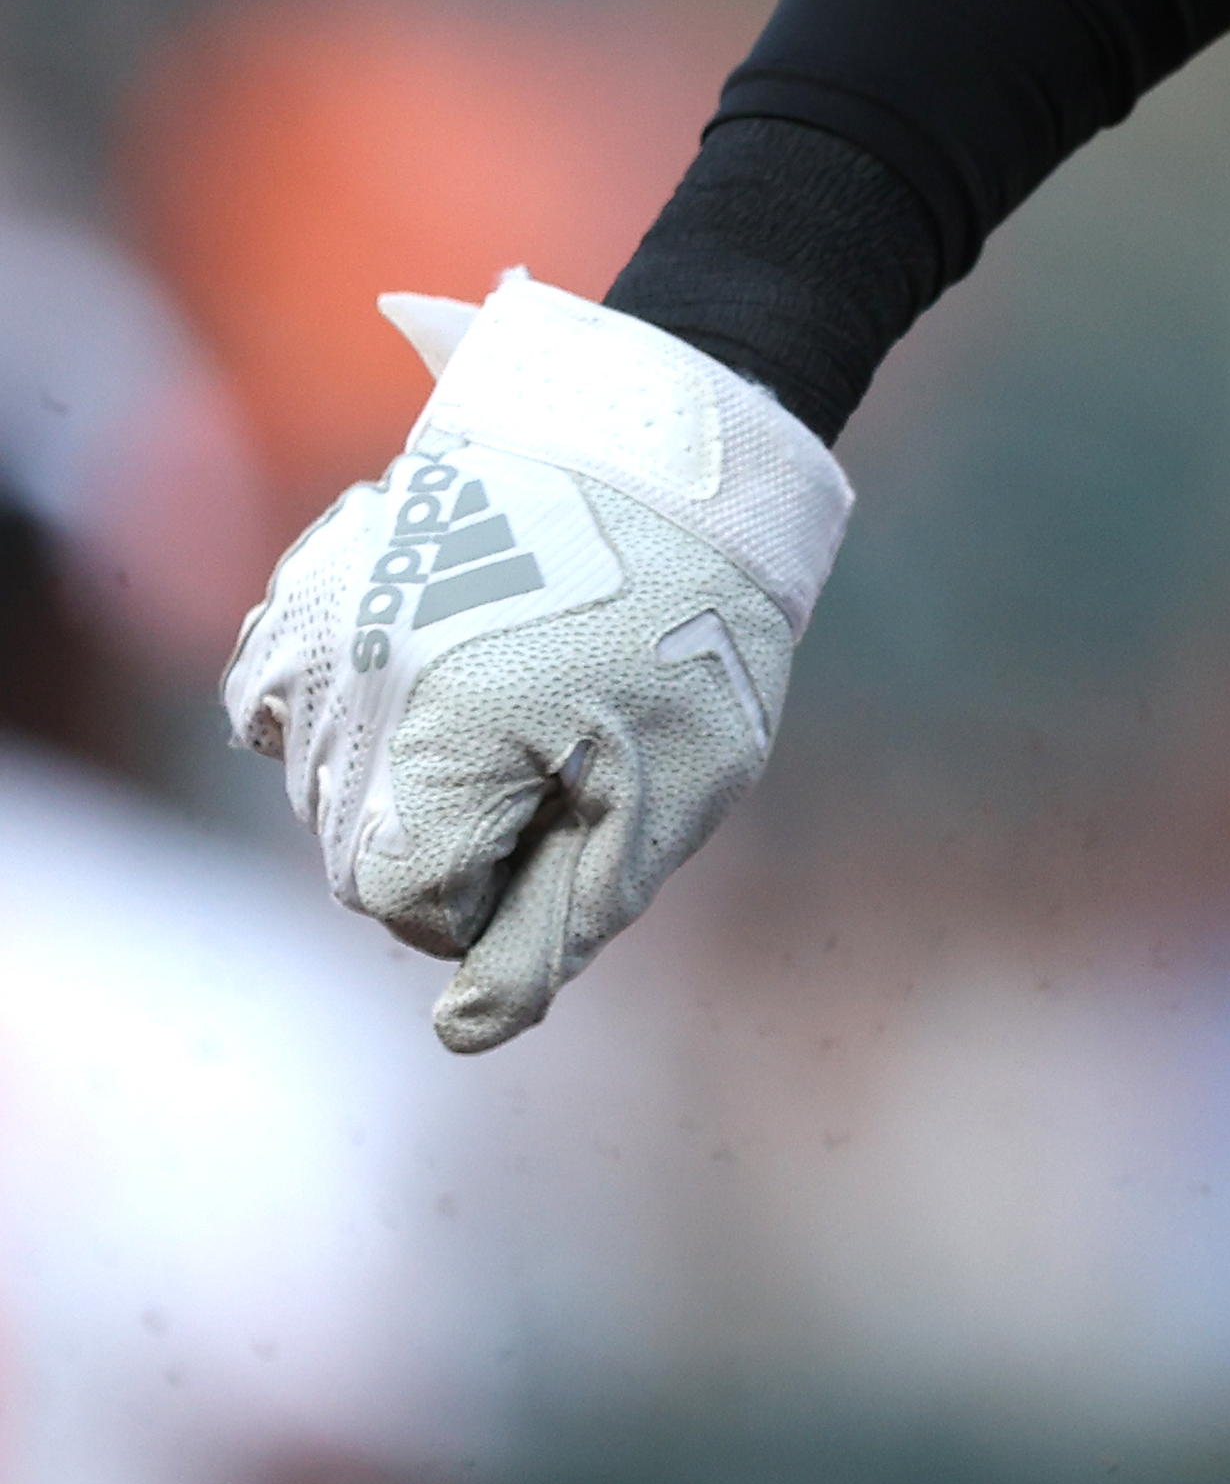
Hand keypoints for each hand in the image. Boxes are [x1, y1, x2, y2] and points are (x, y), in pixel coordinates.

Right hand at [221, 275, 852, 1051]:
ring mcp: (320, 619)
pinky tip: (424, 678)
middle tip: (556, 757)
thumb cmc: (697, 630)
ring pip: (312, 775)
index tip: (572, 819)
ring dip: (396, 775)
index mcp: (438, 745)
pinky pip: (278, 685)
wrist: (683, 451)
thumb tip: (463, 1032)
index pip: (410, 902)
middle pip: (357, 847)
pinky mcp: (314, 572)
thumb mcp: (666, 798)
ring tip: (508, 703)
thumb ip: (558, 926)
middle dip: (451, 837)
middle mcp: (353, 684)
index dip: (497, 891)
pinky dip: (338, 708)